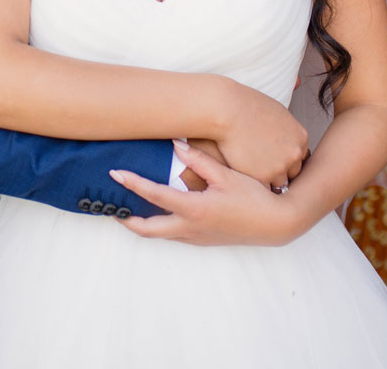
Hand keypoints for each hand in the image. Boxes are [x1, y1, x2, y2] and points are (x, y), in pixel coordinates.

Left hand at [109, 141, 310, 246]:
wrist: (277, 225)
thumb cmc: (253, 198)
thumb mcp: (226, 175)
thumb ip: (199, 160)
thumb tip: (176, 144)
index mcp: (194, 209)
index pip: (154, 196)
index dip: (132, 183)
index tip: (115, 173)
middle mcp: (190, 228)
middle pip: (146, 229)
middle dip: (125, 218)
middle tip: (110, 205)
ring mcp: (196, 238)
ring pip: (159, 235)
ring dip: (142, 223)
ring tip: (127, 207)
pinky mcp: (203, 241)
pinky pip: (173, 236)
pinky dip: (159, 226)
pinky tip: (159, 213)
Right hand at [218, 86, 306, 188]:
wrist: (226, 110)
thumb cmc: (245, 105)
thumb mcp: (276, 107)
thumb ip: (286, 117)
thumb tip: (299, 84)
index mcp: (301, 136)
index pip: (298, 156)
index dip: (283, 157)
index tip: (270, 156)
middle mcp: (296, 152)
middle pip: (293, 171)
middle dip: (279, 170)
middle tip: (262, 167)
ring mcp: (282, 167)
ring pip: (278, 182)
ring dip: (267, 179)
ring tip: (252, 174)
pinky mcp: (264, 177)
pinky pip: (263, 188)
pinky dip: (254, 184)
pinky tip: (244, 174)